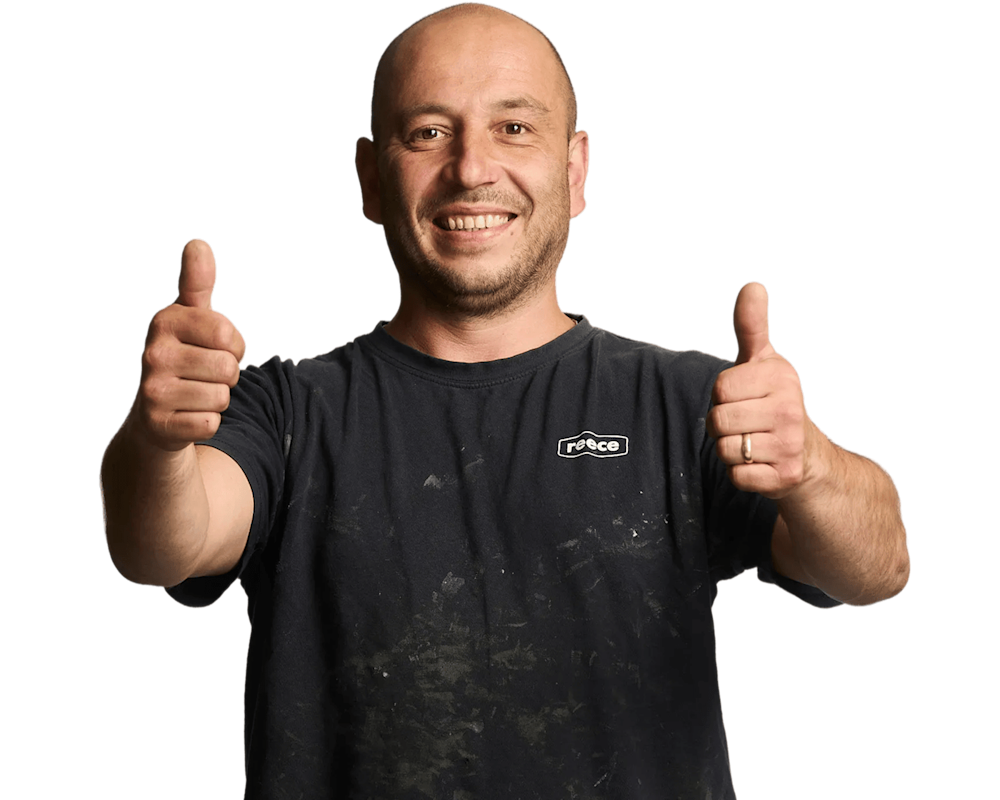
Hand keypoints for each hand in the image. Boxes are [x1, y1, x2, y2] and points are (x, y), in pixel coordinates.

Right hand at [129, 239, 245, 451]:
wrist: (153, 416)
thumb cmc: (182, 358)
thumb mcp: (188, 319)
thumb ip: (196, 284)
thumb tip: (197, 243)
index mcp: (164, 322)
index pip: (227, 333)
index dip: (233, 345)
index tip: (213, 348)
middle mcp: (152, 353)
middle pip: (228, 367)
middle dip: (227, 375)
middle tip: (204, 376)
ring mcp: (152, 391)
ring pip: (222, 397)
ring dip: (217, 399)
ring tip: (195, 394)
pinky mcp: (160, 425)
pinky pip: (211, 423)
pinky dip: (207, 422)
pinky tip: (187, 415)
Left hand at [705, 282, 823, 499]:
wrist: (811, 458)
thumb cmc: (775, 403)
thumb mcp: (765, 364)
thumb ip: (752, 327)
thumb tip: (751, 285)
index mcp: (781, 377)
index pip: (720, 389)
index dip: (724, 397)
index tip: (745, 398)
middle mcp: (790, 409)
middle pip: (717, 421)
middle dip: (723, 426)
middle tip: (747, 425)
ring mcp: (789, 445)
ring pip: (724, 450)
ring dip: (731, 450)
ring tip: (754, 443)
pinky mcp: (784, 478)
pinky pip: (737, 477)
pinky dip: (741, 474)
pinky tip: (761, 464)